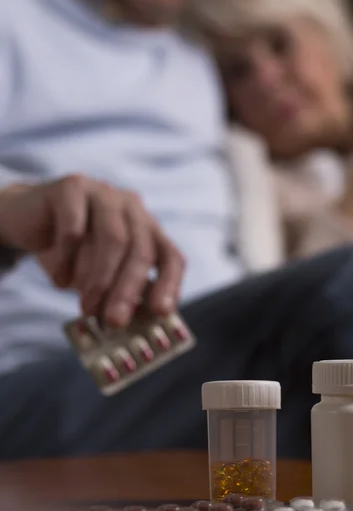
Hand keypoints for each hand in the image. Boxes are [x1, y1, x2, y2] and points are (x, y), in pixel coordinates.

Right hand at [0, 176, 185, 325]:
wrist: (23, 220)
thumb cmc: (70, 255)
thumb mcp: (99, 276)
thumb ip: (118, 294)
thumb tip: (129, 323)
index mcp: (147, 228)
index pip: (171, 256)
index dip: (170, 284)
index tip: (161, 312)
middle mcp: (132, 207)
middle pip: (141, 250)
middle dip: (128, 290)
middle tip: (115, 321)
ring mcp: (104, 193)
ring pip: (113, 239)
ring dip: (100, 279)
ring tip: (86, 307)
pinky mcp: (73, 186)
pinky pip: (74, 230)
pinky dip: (66, 262)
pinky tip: (59, 280)